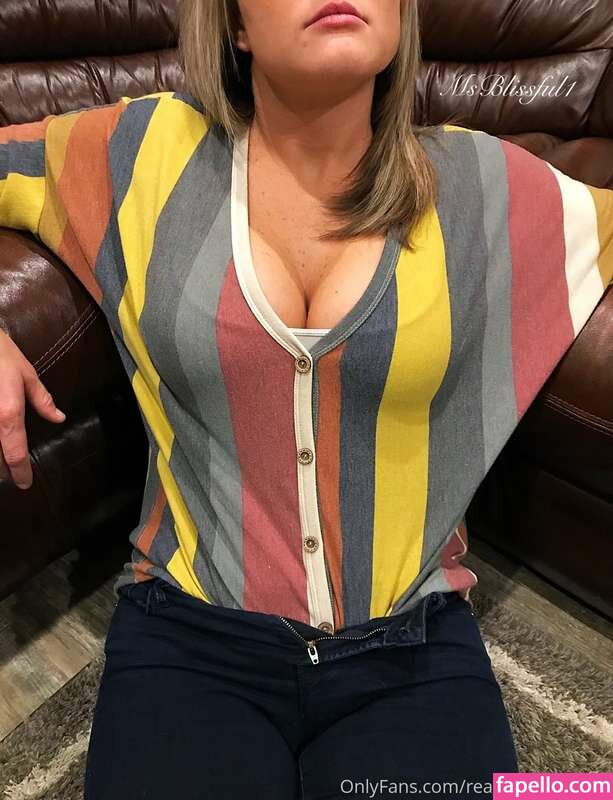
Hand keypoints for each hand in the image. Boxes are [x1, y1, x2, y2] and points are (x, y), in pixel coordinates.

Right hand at [0, 330, 65, 489]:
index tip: (25, 483)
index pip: (15, 454)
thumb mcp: (26, 374)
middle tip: (12, 476)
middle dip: (2, 472)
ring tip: (2, 467)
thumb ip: (42, 400)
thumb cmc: (0, 354)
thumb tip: (59, 418)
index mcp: (7, 415)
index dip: (20, 473)